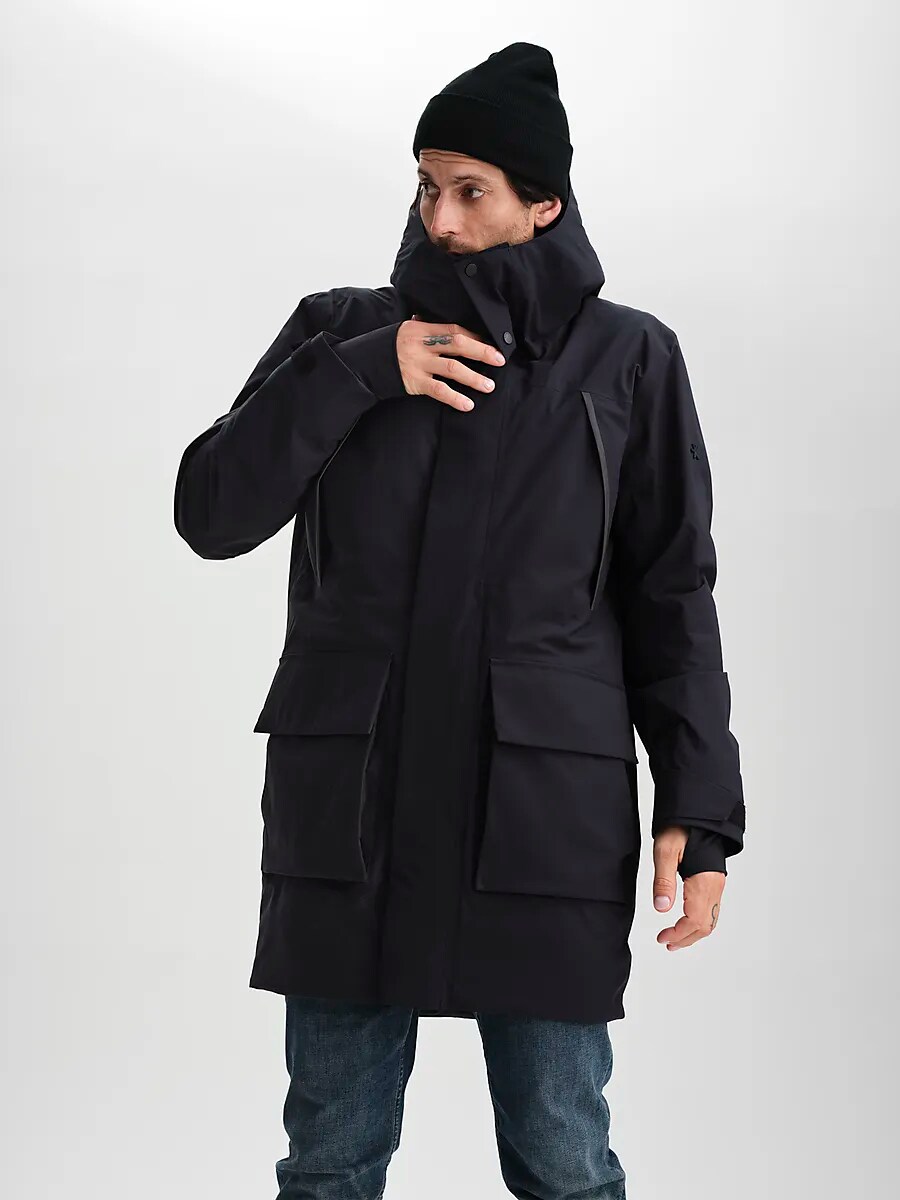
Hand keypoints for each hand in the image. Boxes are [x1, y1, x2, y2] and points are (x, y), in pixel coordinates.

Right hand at [396, 315, 505, 410]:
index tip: (491, 344)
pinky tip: (468, 404)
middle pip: (457, 345)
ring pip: (452, 368)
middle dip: (482, 352)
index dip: (475, 337)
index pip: (454, 330)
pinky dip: (455, 398)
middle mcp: (421, 344)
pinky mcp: (414, 382)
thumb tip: (451, 330)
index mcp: (421, 328)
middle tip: (499, 360)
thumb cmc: (389, 347)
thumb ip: (427, 330)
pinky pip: (439, 390)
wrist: (364, 364)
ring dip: (474, 378)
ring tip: (489, 386)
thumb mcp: (406, 332)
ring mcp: (418, 364)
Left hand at [652, 826, 724, 949]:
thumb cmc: (682, 828)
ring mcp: (717, 885)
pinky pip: (712, 909)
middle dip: (686, 939)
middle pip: (705, 925)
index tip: (662, 938)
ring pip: (711, 919)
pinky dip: (700, 922)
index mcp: (703, 883)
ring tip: (675, 938)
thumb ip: (663, 881)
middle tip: (667, 943)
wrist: (699, 813)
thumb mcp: (665, 851)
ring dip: (694, 933)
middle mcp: (715, 887)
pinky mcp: (715, 881)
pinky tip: (687, 920)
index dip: (678, 934)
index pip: (694, 921)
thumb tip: (661, 908)